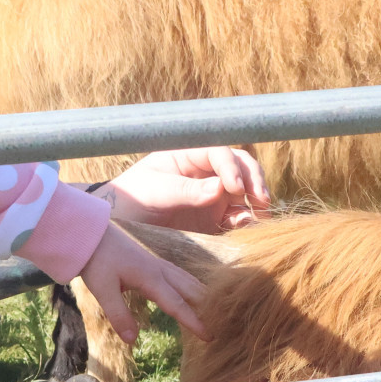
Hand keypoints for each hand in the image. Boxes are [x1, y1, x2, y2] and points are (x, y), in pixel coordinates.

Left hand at [77, 223, 209, 343]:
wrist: (91, 233)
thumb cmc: (97, 261)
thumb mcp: (103, 290)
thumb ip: (118, 315)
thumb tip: (132, 341)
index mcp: (151, 279)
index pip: (177, 305)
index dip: (194, 322)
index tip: (209, 337)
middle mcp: (160, 270)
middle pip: (191, 290)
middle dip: (206, 307)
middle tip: (220, 326)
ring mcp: (158, 264)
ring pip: (188, 280)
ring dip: (202, 294)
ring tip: (214, 309)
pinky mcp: (153, 261)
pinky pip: (180, 274)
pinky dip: (192, 285)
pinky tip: (193, 290)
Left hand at [104, 148, 271, 232]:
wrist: (118, 229)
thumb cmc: (131, 200)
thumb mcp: (154, 192)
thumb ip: (186, 190)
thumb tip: (220, 189)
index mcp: (189, 154)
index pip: (219, 152)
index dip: (232, 168)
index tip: (236, 189)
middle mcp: (206, 171)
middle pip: (241, 166)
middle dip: (254, 179)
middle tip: (262, 200)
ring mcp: (213, 195)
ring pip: (246, 192)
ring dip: (257, 202)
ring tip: (260, 218)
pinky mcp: (215, 219)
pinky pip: (239, 217)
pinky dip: (248, 222)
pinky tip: (248, 229)